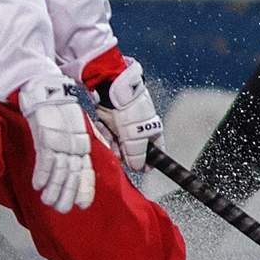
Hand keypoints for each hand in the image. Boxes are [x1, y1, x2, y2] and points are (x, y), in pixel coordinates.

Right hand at [18, 78, 95, 213]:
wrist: (46, 89)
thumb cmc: (55, 109)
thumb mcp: (70, 128)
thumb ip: (74, 145)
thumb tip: (75, 161)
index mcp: (81, 143)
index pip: (86, 170)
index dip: (85, 188)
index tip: (83, 204)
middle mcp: (74, 144)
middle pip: (73, 174)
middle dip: (68, 193)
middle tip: (63, 210)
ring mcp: (62, 141)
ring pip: (60, 169)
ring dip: (54, 188)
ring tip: (48, 202)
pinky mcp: (47, 135)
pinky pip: (46, 158)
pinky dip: (43, 173)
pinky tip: (38, 186)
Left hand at [90, 57, 163, 171]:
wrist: (112, 89)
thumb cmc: (131, 108)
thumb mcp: (137, 137)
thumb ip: (138, 155)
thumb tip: (138, 168)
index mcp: (153, 130)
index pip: (156, 151)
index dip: (149, 162)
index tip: (141, 169)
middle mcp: (140, 128)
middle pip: (133, 150)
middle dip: (124, 153)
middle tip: (118, 152)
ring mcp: (125, 124)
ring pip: (118, 143)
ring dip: (112, 143)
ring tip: (110, 135)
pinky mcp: (111, 120)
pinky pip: (107, 134)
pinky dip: (105, 133)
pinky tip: (104, 126)